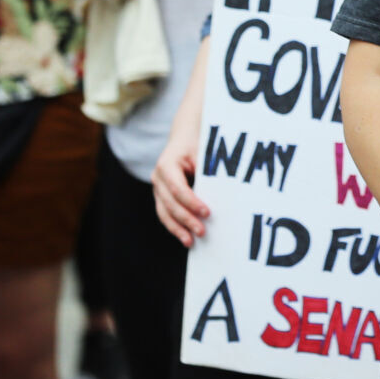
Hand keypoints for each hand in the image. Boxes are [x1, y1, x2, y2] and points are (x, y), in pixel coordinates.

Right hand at [152, 125, 208, 246]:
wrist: (184, 136)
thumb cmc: (197, 143)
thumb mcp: (202, 151)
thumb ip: (207, 170)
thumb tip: (222, 192)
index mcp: (166, 165)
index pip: (178, 189)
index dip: (191, 202)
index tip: (207, 213)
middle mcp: (158, 178)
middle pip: (170, 204)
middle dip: (186, 219)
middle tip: (202, 231)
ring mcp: (157, 188)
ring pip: (164, 212)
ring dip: (177, 228)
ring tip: (190, 242)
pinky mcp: (161, 195)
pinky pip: (165, 214)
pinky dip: (174, 226)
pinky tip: (185, 237)